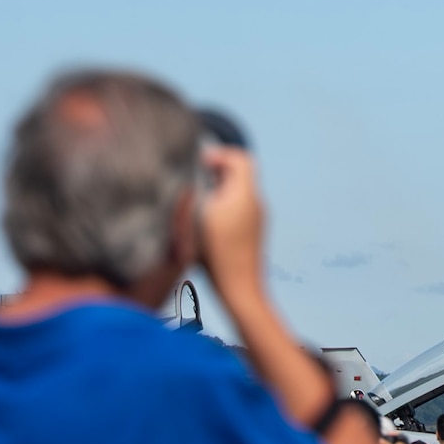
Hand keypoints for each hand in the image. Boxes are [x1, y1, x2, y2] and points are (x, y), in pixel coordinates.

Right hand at [197, 145, 265, 299]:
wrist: (240, 288)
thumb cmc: (217, 254)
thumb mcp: (198, 218)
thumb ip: (192, 193)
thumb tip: (186, 178)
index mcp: (245, 194)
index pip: (241, 159)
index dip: (219, 155)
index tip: (198, 162)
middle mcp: (256, 202)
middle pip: (240, 174)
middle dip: (216, 172)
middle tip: (193, 177)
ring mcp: (257, 218)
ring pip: (239, 192)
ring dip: (218, 189)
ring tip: (195, 198)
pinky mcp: (253, 232)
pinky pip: (239, 207)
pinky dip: (223, 204)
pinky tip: (203, 219)